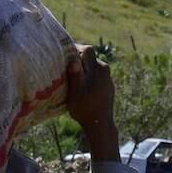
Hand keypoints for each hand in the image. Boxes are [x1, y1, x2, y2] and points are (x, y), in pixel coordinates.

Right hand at [65, 45, 119, 161]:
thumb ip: (75, 76)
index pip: (87, 50)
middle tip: (64, 63)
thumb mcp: (76, 93)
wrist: (100, 124)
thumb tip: (72, 61)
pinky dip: (87, 75)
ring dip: (82, 67)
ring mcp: (107, 78)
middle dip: (77, 57)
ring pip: (92, 65)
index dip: (75, 48)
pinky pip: (96, 75)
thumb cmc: (85, 109)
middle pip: (90, 56)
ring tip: (70, 75)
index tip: (64, 52)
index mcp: (97, 69)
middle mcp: (104, 70)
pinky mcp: (107, 86)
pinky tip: (80, 84)